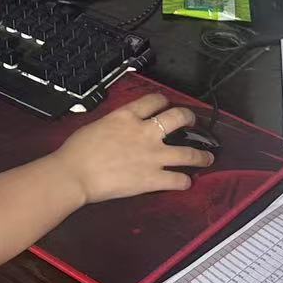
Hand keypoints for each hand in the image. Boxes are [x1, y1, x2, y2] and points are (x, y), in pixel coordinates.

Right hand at [52, 92, 211, 205]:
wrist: (75, 174)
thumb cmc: (77, 150)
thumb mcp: (96, 126)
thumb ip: (114, 125)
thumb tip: (119, 131)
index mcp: (127, 116)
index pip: (153, 100)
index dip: (164, 101)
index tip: (166, 104)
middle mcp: (145, 132)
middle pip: (178, 118)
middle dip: (189, 118)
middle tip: (192, 123)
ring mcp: (153, 156)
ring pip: (188, 153)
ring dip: (201, 156)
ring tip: (207, 158)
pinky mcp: (153, 179)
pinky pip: (178, 180)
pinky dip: (184, 182)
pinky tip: (185, 182)